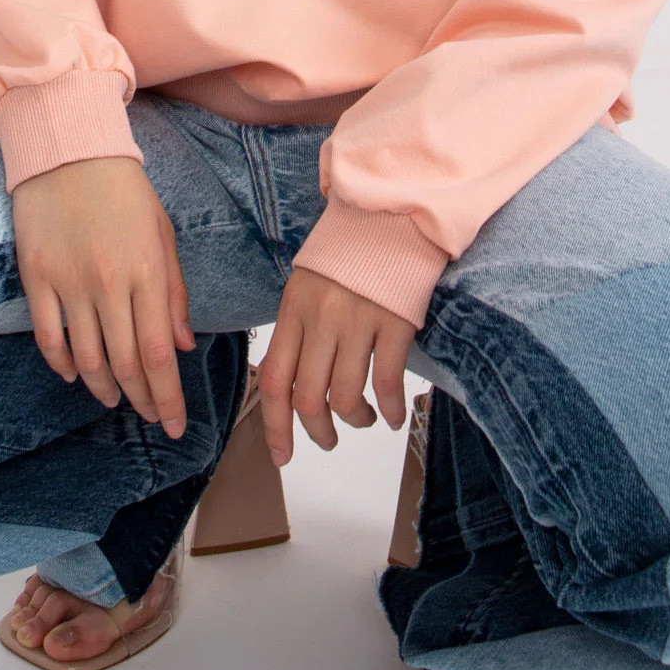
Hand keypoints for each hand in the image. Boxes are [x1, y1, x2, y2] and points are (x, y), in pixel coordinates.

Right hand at [10, 155, 196, 438]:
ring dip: (104, 388)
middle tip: (152, 419)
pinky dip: (63, 364)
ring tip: (116, 400)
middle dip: (143, 400)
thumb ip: (174, 293)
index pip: (159, 353)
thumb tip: (181, 347)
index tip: (174, 424)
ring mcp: (69, 281)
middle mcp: (109, 282)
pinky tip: (76, 375)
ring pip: (88, 357)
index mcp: (147, 270)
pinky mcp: (37, 276)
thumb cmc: (125, 191)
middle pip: (127, 362)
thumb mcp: (163, 234)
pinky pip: (49, 336)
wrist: (70, 149)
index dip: (167, 396)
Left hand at [257, 268, 414, 466]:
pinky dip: (390, 409)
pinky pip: (387, 382)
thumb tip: (290, 386)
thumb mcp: (307, 284)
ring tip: (364, 419)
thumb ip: (297, 329)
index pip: (274, 381)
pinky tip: (393, 415)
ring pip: (346, 397)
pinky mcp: (394, 322)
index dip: (275, 427)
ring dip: (355, 421)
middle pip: (307, 398)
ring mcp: (357, 319)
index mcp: (293, 309)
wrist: (391, 213)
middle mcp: (320, 317)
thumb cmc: (349, 253)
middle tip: (327, 440)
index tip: (281, 455)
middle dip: (317, 432)